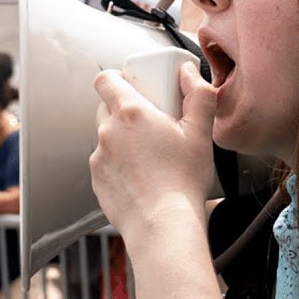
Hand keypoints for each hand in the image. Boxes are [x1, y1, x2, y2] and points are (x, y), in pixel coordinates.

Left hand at [90, 61, 216, 244]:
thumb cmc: (182, 181)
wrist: (163, 225)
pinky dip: (119, 165)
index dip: (118, 78)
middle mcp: (108, 132)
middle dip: (125, 110)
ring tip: (150, 156)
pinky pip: (105, 163)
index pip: (106, 79)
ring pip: (107, 137)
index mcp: (130, 113)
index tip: (134, 85)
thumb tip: (188, 73)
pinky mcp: (97, 180)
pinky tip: (142, 176)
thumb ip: (198, 95)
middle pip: (107, 107)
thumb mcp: (201, 133)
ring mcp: (99, 157)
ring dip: (123, 140)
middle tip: (151, 123)